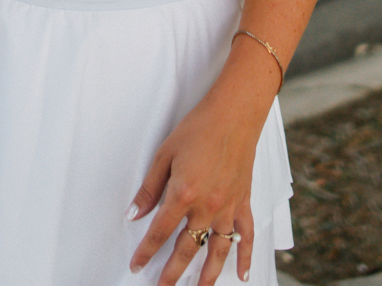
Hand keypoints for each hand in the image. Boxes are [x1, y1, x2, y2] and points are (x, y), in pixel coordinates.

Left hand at [127, 90, 257, 284]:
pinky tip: (243, 274)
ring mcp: (228, 207)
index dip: (146, 252)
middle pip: (187, 249)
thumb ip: (150, 187)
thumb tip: (135, 213)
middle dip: (172, 273)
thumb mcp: (165, 153)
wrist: (234, 112)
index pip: (160, 232)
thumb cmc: (199, 127)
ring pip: (217, 251)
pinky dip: (245, 256)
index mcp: (183, 194)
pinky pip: (246, 236)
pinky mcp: (244, 201)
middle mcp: (207, 206)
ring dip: (207, 275)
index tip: (137, 266)